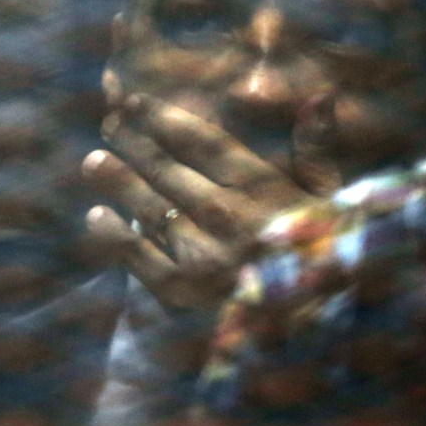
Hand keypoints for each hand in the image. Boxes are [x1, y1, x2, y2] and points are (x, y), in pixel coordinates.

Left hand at [81, 93, 321, 309]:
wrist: (320, 330)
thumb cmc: (325, 256)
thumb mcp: (331, 200)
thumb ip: (316, 148)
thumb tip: (321, 95)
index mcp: (259, 187)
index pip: (200, 140)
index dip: (161, 116)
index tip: (133, 101)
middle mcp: (226, 215)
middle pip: (165, 169)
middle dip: (132, 144)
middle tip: (107, 126)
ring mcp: (201, 254)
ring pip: (148, 208)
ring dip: (117, 182)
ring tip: (93, 163)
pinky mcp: (183, 293)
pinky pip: (138, 256)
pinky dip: (114, 235)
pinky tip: (96, 215)